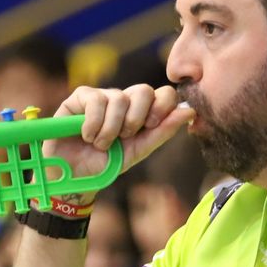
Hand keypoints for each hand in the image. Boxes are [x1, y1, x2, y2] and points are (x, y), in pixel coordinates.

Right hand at [44, 86, 194, 200]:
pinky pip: (96, 100)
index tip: (151, 127)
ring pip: (119, 98)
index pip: (163, 94)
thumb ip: (163, 131)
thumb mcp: (138, 151)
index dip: (162, 107)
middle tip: (125, 137)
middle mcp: (123, 100)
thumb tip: (190, 111)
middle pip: (143, 90)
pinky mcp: (80, 97)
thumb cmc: (106, 164)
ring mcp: (102, 96)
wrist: (75, 177)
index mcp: (141, 111)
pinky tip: (87, 136)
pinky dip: (94, 124)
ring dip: (111, 129)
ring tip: (101, 144)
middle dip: (137, 118)